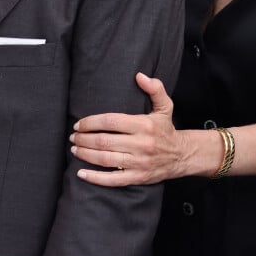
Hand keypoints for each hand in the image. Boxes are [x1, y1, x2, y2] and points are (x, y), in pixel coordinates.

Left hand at [71, 73, 185, 185]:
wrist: (182, 155)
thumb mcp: (165, 106)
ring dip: (85, 154)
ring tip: (74, 149)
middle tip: (73, 137)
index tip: (79, 124)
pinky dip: (95, 178)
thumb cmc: (166, 129)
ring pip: (105, 159)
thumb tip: (139, 75)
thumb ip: (154, 88)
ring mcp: (139, 163)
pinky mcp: (138, 178)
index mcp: (144, 125)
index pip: (110, 122)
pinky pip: (112, 180)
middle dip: (84, 139)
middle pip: (104, 141)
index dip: (91, 122)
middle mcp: (141, 144)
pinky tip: (81, 173)